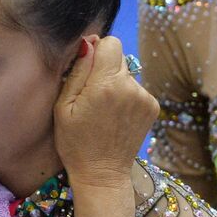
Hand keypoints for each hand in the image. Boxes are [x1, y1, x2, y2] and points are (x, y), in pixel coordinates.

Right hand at [53, 36, 158, 189]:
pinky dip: (127, 96)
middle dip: (105, 69)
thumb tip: (89, 42)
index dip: (97, 51)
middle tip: (92, 94)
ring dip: (116, 84)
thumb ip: (78, 71)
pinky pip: (137, 89)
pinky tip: (116, 116)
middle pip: (119, 57)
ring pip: (128, 74)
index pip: (111, 42)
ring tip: (104, 109)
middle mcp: (131, 87)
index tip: (87, 67)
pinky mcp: (152, 107)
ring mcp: (145, 97)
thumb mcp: (64, 106)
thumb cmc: (75, 142)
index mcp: (106, 84)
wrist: (102, 174)